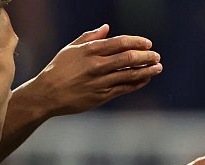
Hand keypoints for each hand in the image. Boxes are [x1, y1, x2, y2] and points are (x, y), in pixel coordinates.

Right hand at [20, 24, 162, 116]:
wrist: (47, 94)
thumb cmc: (58, 69)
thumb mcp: (70, 49)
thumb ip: (90, 37)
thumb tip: (107, 28)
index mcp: (89, 51)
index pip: (120, 43)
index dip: (137, 42)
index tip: (148, 43)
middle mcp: (96, 65)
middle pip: (128, 58)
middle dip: (146, 56)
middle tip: (157, 55)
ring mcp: (100, 82)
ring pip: (130, 74)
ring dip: (147, 70)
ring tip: (158, 67)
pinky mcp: (101, 96)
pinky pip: (124, 88)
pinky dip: (137, 83)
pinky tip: (145, 79)